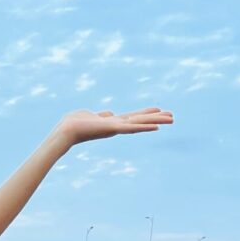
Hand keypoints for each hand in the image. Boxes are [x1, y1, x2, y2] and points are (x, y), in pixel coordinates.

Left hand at [55, 106, 172, 145]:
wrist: (66, 131)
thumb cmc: (75, 123)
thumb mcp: (91, 115)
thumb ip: (102, 115)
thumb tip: (109, 114)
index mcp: (113, 122)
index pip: (133, 117)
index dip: (146, 113)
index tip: (159, 110)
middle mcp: (117, 126)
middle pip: (141, 120)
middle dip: (156, 118)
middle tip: (173, 117)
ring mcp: (116, 128)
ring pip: (140, 123)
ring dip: (156, 121)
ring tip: (171, 119)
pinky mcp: (113, 129)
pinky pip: (132, 128)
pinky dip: (144, 127)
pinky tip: (156, 126)